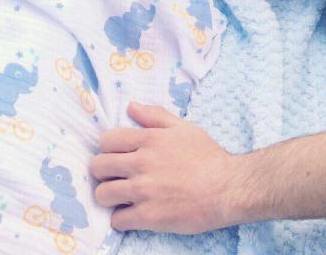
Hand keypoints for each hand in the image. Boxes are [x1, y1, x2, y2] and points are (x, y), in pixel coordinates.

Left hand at [91, 102, 234, 233]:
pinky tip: (132, 214)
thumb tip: (131, 106)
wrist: (226, 188)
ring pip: (102, 194)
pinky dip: (121, 219)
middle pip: (98, 167)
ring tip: (121, 197)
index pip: (107, 140)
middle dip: (103, 172)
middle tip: (115, 177)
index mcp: (149, 139)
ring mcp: (143, 191)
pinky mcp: (148, 217)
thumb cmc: (208, 156)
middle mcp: (141, 163)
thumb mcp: (184, 128)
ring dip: (109, 196)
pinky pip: (117, 220)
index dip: (108, 149)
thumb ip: (155, 116)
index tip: (116, 156)